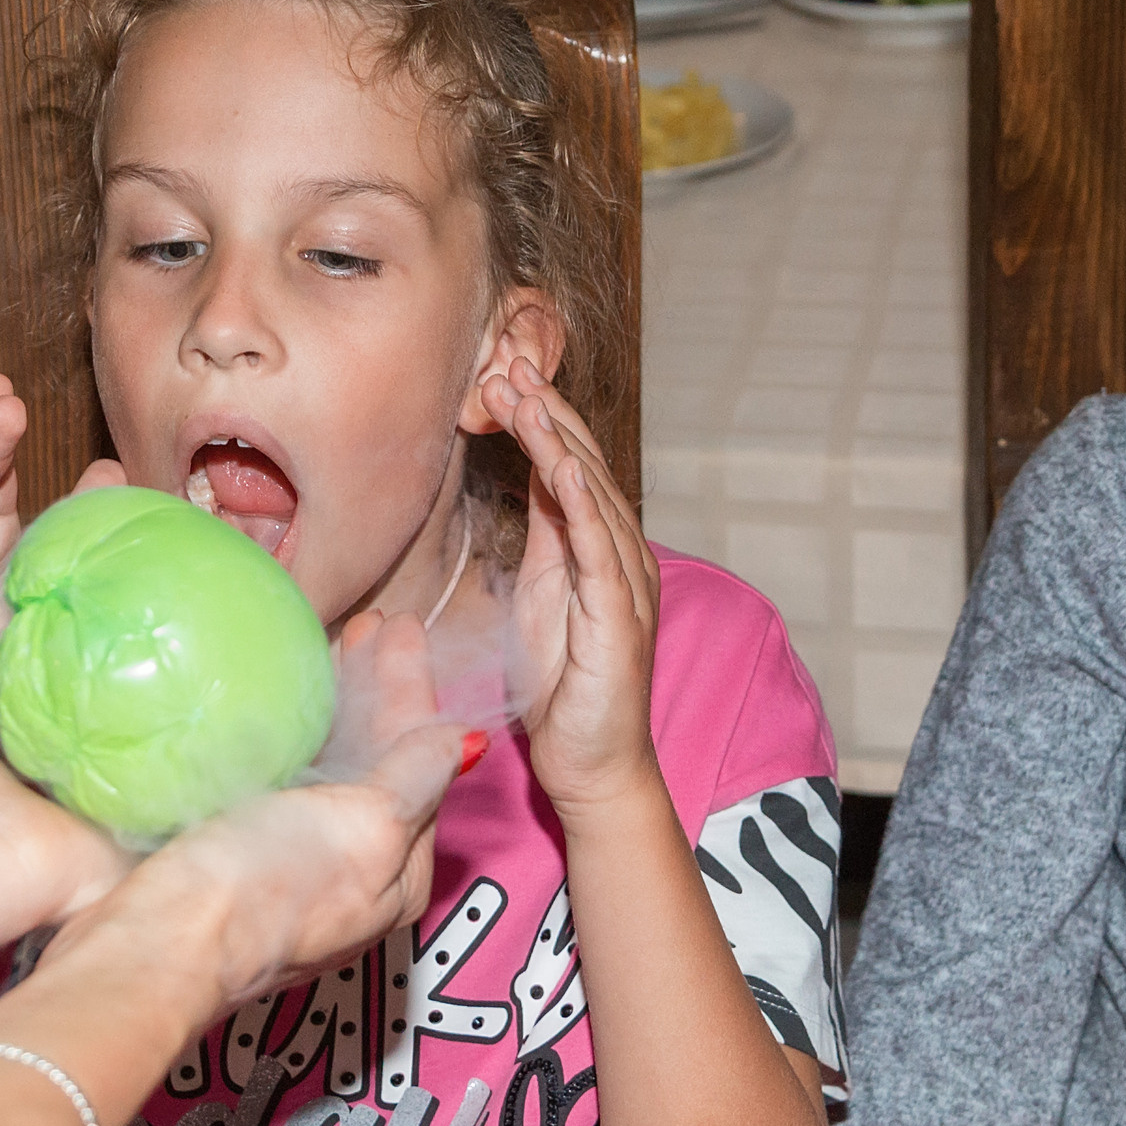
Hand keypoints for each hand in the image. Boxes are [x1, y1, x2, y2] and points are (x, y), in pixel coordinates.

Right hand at [87, 612, 465, 1010]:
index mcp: (395, 871)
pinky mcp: (236, 848)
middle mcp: (350, 866)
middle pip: (378, 757)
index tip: (402, 626)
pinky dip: (291, 727)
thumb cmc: (266, 889)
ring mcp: (291, 858)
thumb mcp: (365, 830)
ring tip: (333, 640)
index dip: (412, 688)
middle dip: (378, 687)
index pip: (420, 758)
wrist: (154, 948)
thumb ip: (415, 780)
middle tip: (371, 622)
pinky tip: (278, 696)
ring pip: (331, 761)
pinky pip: (282, 772)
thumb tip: (465, 741)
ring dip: (337, 699)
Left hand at [483, 356, 660, 815]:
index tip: (500, 375)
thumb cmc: (565, 689)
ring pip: (593, 495)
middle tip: (507, 361)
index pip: (569, 466)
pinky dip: (584, 503)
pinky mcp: (619, 617)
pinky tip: (565, 466)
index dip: (540, 418)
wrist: (593, 764)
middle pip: (584, 465)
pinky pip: (601, 549)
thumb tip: (532, 484)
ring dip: (558, 441)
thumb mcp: (543, 595)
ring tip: (525, 395)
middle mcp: (621, 554)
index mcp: (598, 548)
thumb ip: (543, 539)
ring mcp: (626, 583)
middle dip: (547, 411)